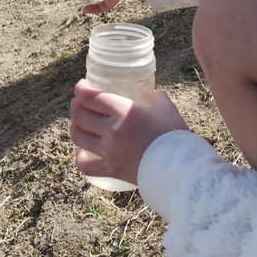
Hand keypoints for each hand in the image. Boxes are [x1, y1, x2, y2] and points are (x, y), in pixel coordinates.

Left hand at [70, 80, 188, 185]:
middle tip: (79, 103)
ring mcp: (109, 152)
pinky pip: (86, 166)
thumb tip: (149, 92)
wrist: (181, 168)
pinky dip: (80, 159)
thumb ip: (156, 97)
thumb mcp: (166, 108)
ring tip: (80, 124)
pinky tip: (82, 153)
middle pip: (80, 115)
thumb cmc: (175, 135)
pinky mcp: (112, 170)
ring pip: (78, 137)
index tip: (81, 87)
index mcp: (124, 111)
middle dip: (75, 106)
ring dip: (75, 127)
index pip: (91, 97)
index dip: (81, 89)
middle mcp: (111, 130)